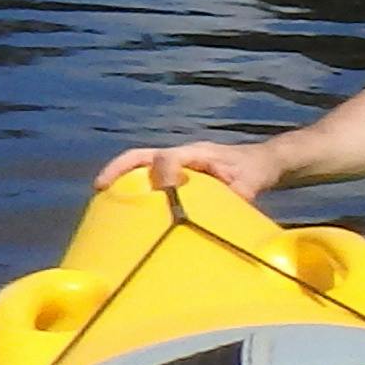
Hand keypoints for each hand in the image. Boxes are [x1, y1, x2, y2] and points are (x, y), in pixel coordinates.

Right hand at [97, 137, 291, 200]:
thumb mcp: (253, 181)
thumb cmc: (257, 169)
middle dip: (118, 168)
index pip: (169, 157)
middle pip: (141, 156)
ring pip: (141, 166)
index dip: (161, 174)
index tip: (163, 193)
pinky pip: (150, 177)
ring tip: (103, 201)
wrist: (265, 161)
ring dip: (121, 178)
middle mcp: (182, 155)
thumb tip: (224, 212)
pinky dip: (135, 188)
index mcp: (197, 153)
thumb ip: (240, 192)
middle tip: (99, 187)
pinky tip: (126, 210)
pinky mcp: (178, 175)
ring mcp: (178, 164)